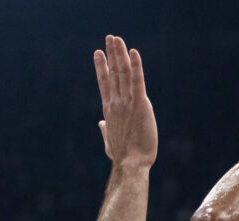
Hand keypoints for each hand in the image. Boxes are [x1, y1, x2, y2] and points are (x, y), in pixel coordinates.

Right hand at [93, 35, 157, 168]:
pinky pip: (138, 81)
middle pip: (113, 73)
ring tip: (117, 39)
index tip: (98, 53)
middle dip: (111, 54)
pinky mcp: (140, 105)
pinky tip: (133, 52)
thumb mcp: (109, 142)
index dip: (101, 67)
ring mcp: (127, 103)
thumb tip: (100, 124)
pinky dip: (136, 66)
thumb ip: (105, 130)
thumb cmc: (122, 157)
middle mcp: (116, 103)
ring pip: (123, 73)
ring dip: (120, 54)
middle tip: (110, 38)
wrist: (130, 165)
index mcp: (109, 111)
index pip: (104, 83)